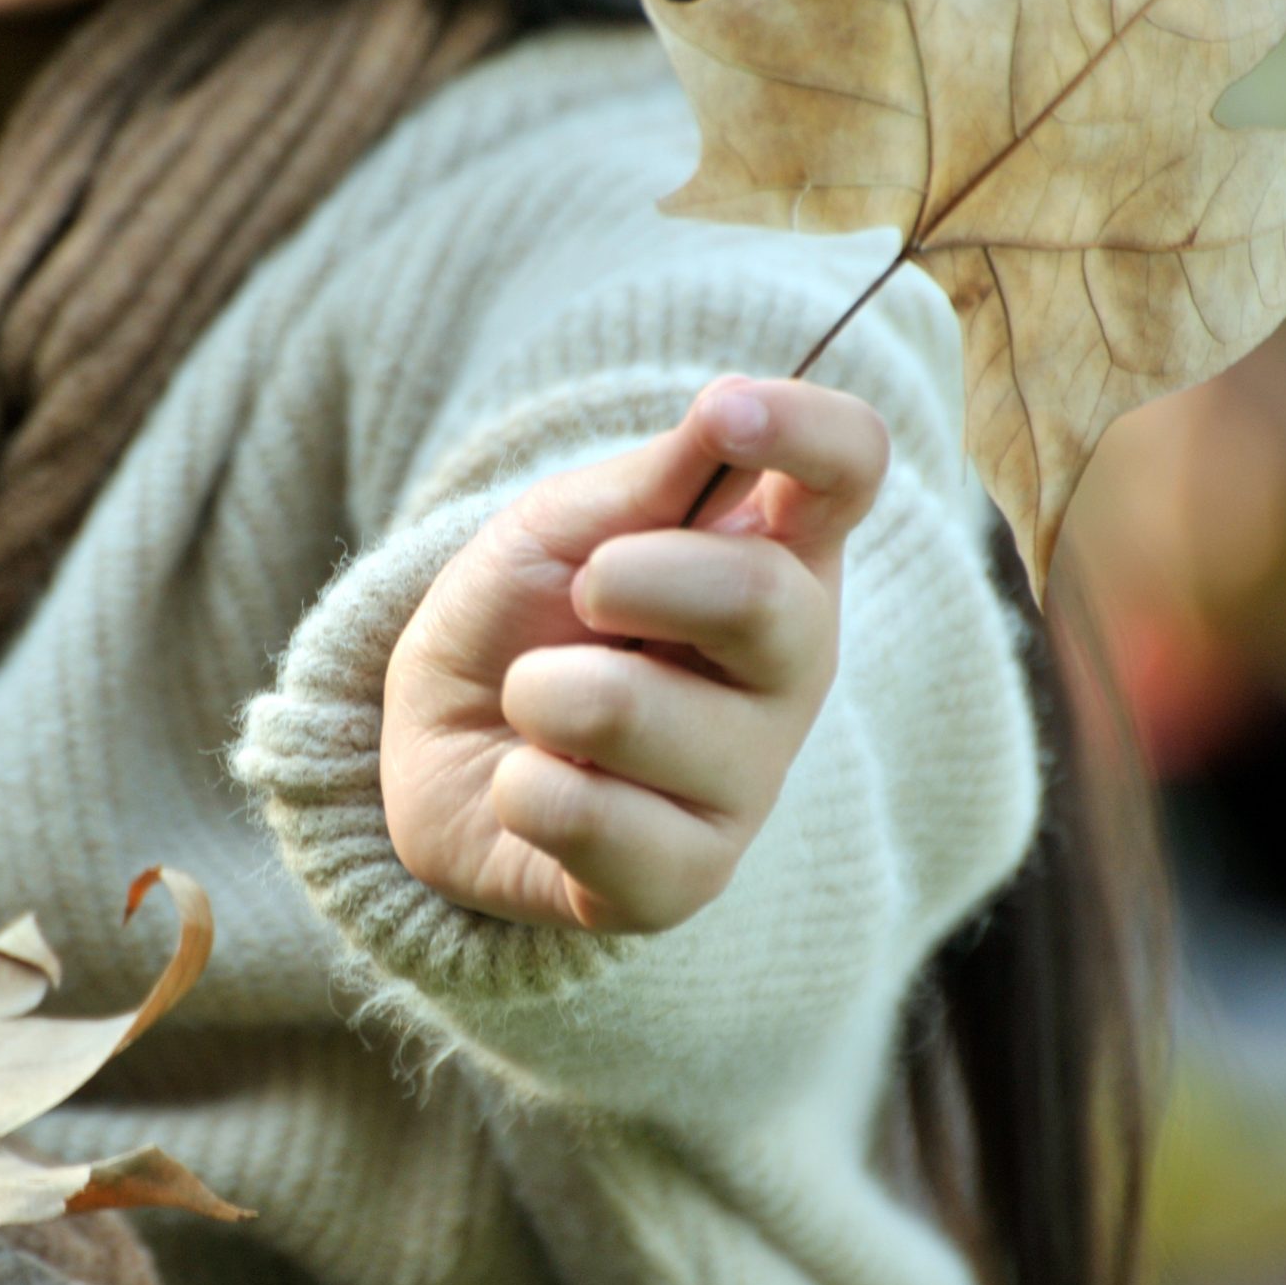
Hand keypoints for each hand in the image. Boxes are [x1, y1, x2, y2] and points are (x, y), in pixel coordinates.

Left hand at [382, 374, 889, 932]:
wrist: (435, 748)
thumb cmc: (524, 619)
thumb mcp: (567, 525)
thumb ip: (658, 477)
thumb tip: (732, 404)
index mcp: (777, 555)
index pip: (851, 473)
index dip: (806, 431)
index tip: (721, 412)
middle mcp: (788, 670)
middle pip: (765, 601)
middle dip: (633, 577)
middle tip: (580, 590)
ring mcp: (745, 782)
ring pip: (641, 716)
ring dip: (541, 691)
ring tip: (531, 702)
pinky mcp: (683, 880)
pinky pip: (594, 823)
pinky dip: (522, 789)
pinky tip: (528, 788)